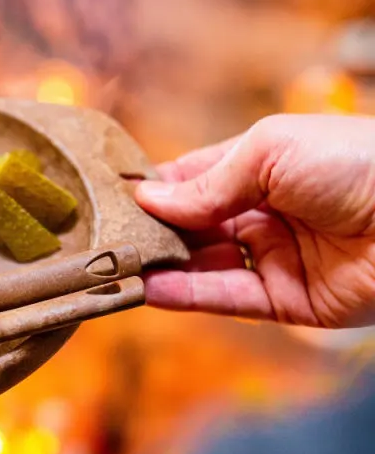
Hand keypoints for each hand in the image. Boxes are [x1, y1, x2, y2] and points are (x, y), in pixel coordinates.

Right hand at [135, 114, 374, 327]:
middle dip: (151, 232)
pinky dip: (186, 295)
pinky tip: (150, 288)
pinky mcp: (284, 302)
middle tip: (104, 239)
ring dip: (161, 267)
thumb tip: (150, 201)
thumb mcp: (271, 151)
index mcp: (261, 169)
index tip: (111, 198)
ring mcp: (272, 259)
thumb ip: (208, 183)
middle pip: (192, 227)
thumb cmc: (355, 161)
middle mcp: (262, 214)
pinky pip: (226, 299)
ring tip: (117, 267)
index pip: (193, 180)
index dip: (155, 190)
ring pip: (203, 266)